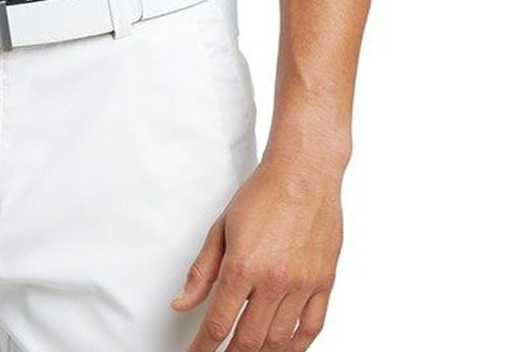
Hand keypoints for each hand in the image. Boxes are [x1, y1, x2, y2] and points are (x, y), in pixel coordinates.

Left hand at [171, 151, 342, 349]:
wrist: (304, 172)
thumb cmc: (263, 193)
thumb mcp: (221, 228)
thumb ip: (201, 271)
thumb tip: (182, 303)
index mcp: (243, 266)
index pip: (218, 324)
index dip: (203, 347)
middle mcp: (273, 280)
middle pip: (249, 340)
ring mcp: (302, 284)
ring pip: (280, 341)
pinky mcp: (324, 282)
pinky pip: (312, 328)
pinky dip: (297, 347)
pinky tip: (284, 349)